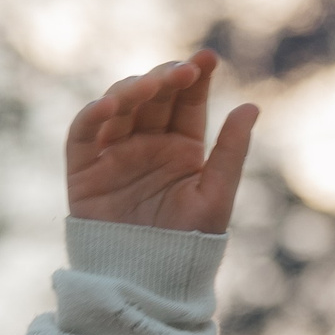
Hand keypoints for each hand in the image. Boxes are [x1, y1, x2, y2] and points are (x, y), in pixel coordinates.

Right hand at [66, 49, 258, 233]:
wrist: (149, 277)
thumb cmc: (188, 242)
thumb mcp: (216, 194)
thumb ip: (231, 150)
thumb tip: (251, 107)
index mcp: (182, 147)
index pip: (187, 102)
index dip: (195, 77)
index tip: (208, 57)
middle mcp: (147, 144)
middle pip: (153, 97)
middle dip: (166, 78)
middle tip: (184, 70)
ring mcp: (114, 153)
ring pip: (119, 106)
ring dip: (133, 90)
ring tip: (152, 85)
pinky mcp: (83, 168)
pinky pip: (83, 132)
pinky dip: (94, 114)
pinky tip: (112, 105)